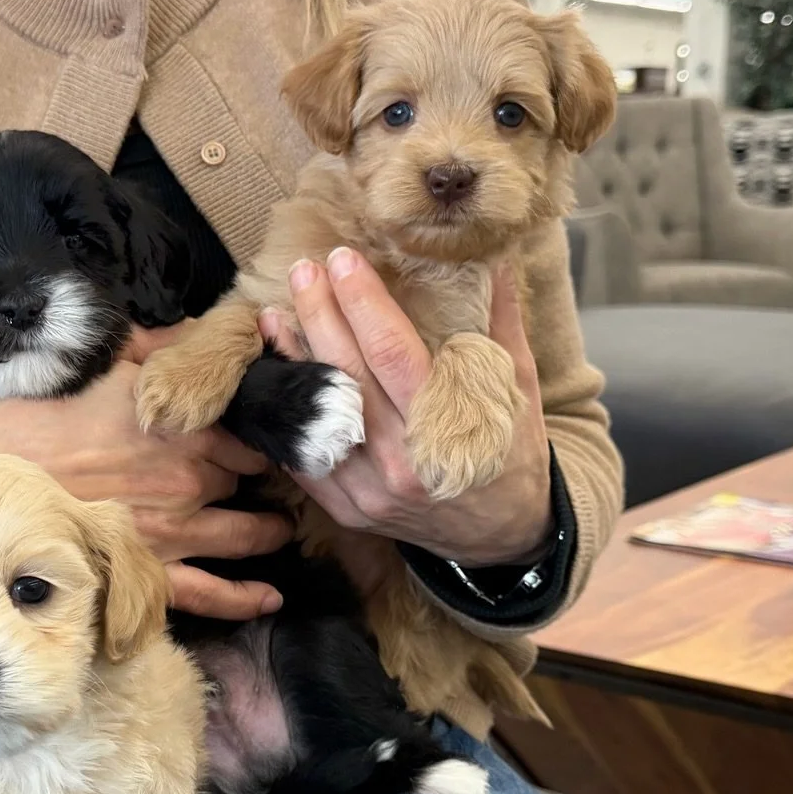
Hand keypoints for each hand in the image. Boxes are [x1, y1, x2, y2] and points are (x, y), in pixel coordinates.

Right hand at [0, 359, 291, 618]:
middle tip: (271, 481)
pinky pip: (209, 593)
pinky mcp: (148, 569)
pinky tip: (270, 596)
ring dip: (267, 532)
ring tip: (278, 528)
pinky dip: (243, 599)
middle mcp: (191, 478)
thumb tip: (208, 327)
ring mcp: (173, 529)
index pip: (254, 432)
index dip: (262, 433)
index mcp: (187, 424)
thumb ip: (165, 343)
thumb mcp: (110, 359)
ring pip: (245, 535)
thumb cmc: (46, 408)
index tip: (269, 434)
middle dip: (261, 481)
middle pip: (249, 482)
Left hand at [261, 248, 552, 565]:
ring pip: (316, 415)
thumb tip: (497, 257)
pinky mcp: (345, 508)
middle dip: (320, 314)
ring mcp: (367, 490)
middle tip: (304, 269)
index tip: (344, 260)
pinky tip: (277, 374)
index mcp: (445, 427)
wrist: (502, 536)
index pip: (392, 352)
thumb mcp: (519, 390)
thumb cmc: (512, 455)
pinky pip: (304, 456)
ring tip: (273, 314)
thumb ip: (502, 324)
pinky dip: (288, 413)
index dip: (362, 302)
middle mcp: (400, 462)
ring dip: (292, 359)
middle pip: (346, 375)